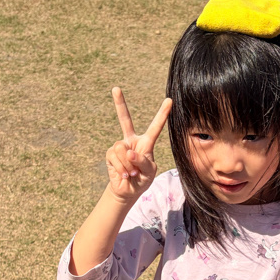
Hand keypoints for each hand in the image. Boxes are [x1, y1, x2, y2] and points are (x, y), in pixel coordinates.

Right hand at [106, 87, 172, 203]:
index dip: (162, 114)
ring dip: (129, 165)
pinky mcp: (110, 154)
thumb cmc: (142, 179)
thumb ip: (143, 162)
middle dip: (119, 104)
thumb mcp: (149, 172)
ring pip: (122, 148)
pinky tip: (125, 175)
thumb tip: (129, 152)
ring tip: (132, 173)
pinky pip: (115, 157)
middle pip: (125, 119)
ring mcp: (120, 147)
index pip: (155, 127)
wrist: (128, 190)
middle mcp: (132, 141)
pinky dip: (122, 168)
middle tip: (116, 88)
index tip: (170, 100)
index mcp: (146, 143)